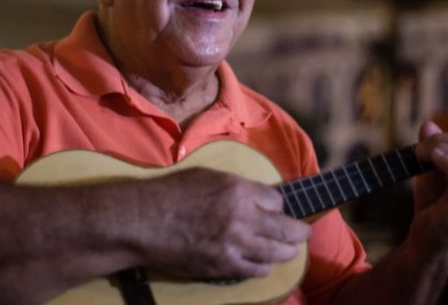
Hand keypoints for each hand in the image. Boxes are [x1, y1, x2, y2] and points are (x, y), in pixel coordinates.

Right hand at [132, 168, 310, 279]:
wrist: (143, 220)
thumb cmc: (171, 192)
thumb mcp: (208, 176)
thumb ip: (237, 187)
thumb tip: (258, 197)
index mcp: (238, 190)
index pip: (277, 201)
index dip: (278, 206)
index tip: (276, 209)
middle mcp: (241, 217)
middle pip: (285, 228)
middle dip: (298, 232)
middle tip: (303, 233)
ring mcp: (233, 244)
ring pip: (276, 252)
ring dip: (287, 251)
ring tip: (290, 250)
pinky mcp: (222, 266)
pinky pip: (255, 270)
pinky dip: (263, 267)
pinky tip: (263, 264)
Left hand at [411, 122, 447, 253]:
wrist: (428, 238)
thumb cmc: (433, 203)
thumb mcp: (431, 169)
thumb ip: (432, 146)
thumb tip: (429, 124)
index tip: (431, 144)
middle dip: (443, 140)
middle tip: (420, 150)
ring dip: (439, 150)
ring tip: (421, 155)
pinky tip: (431, 158)